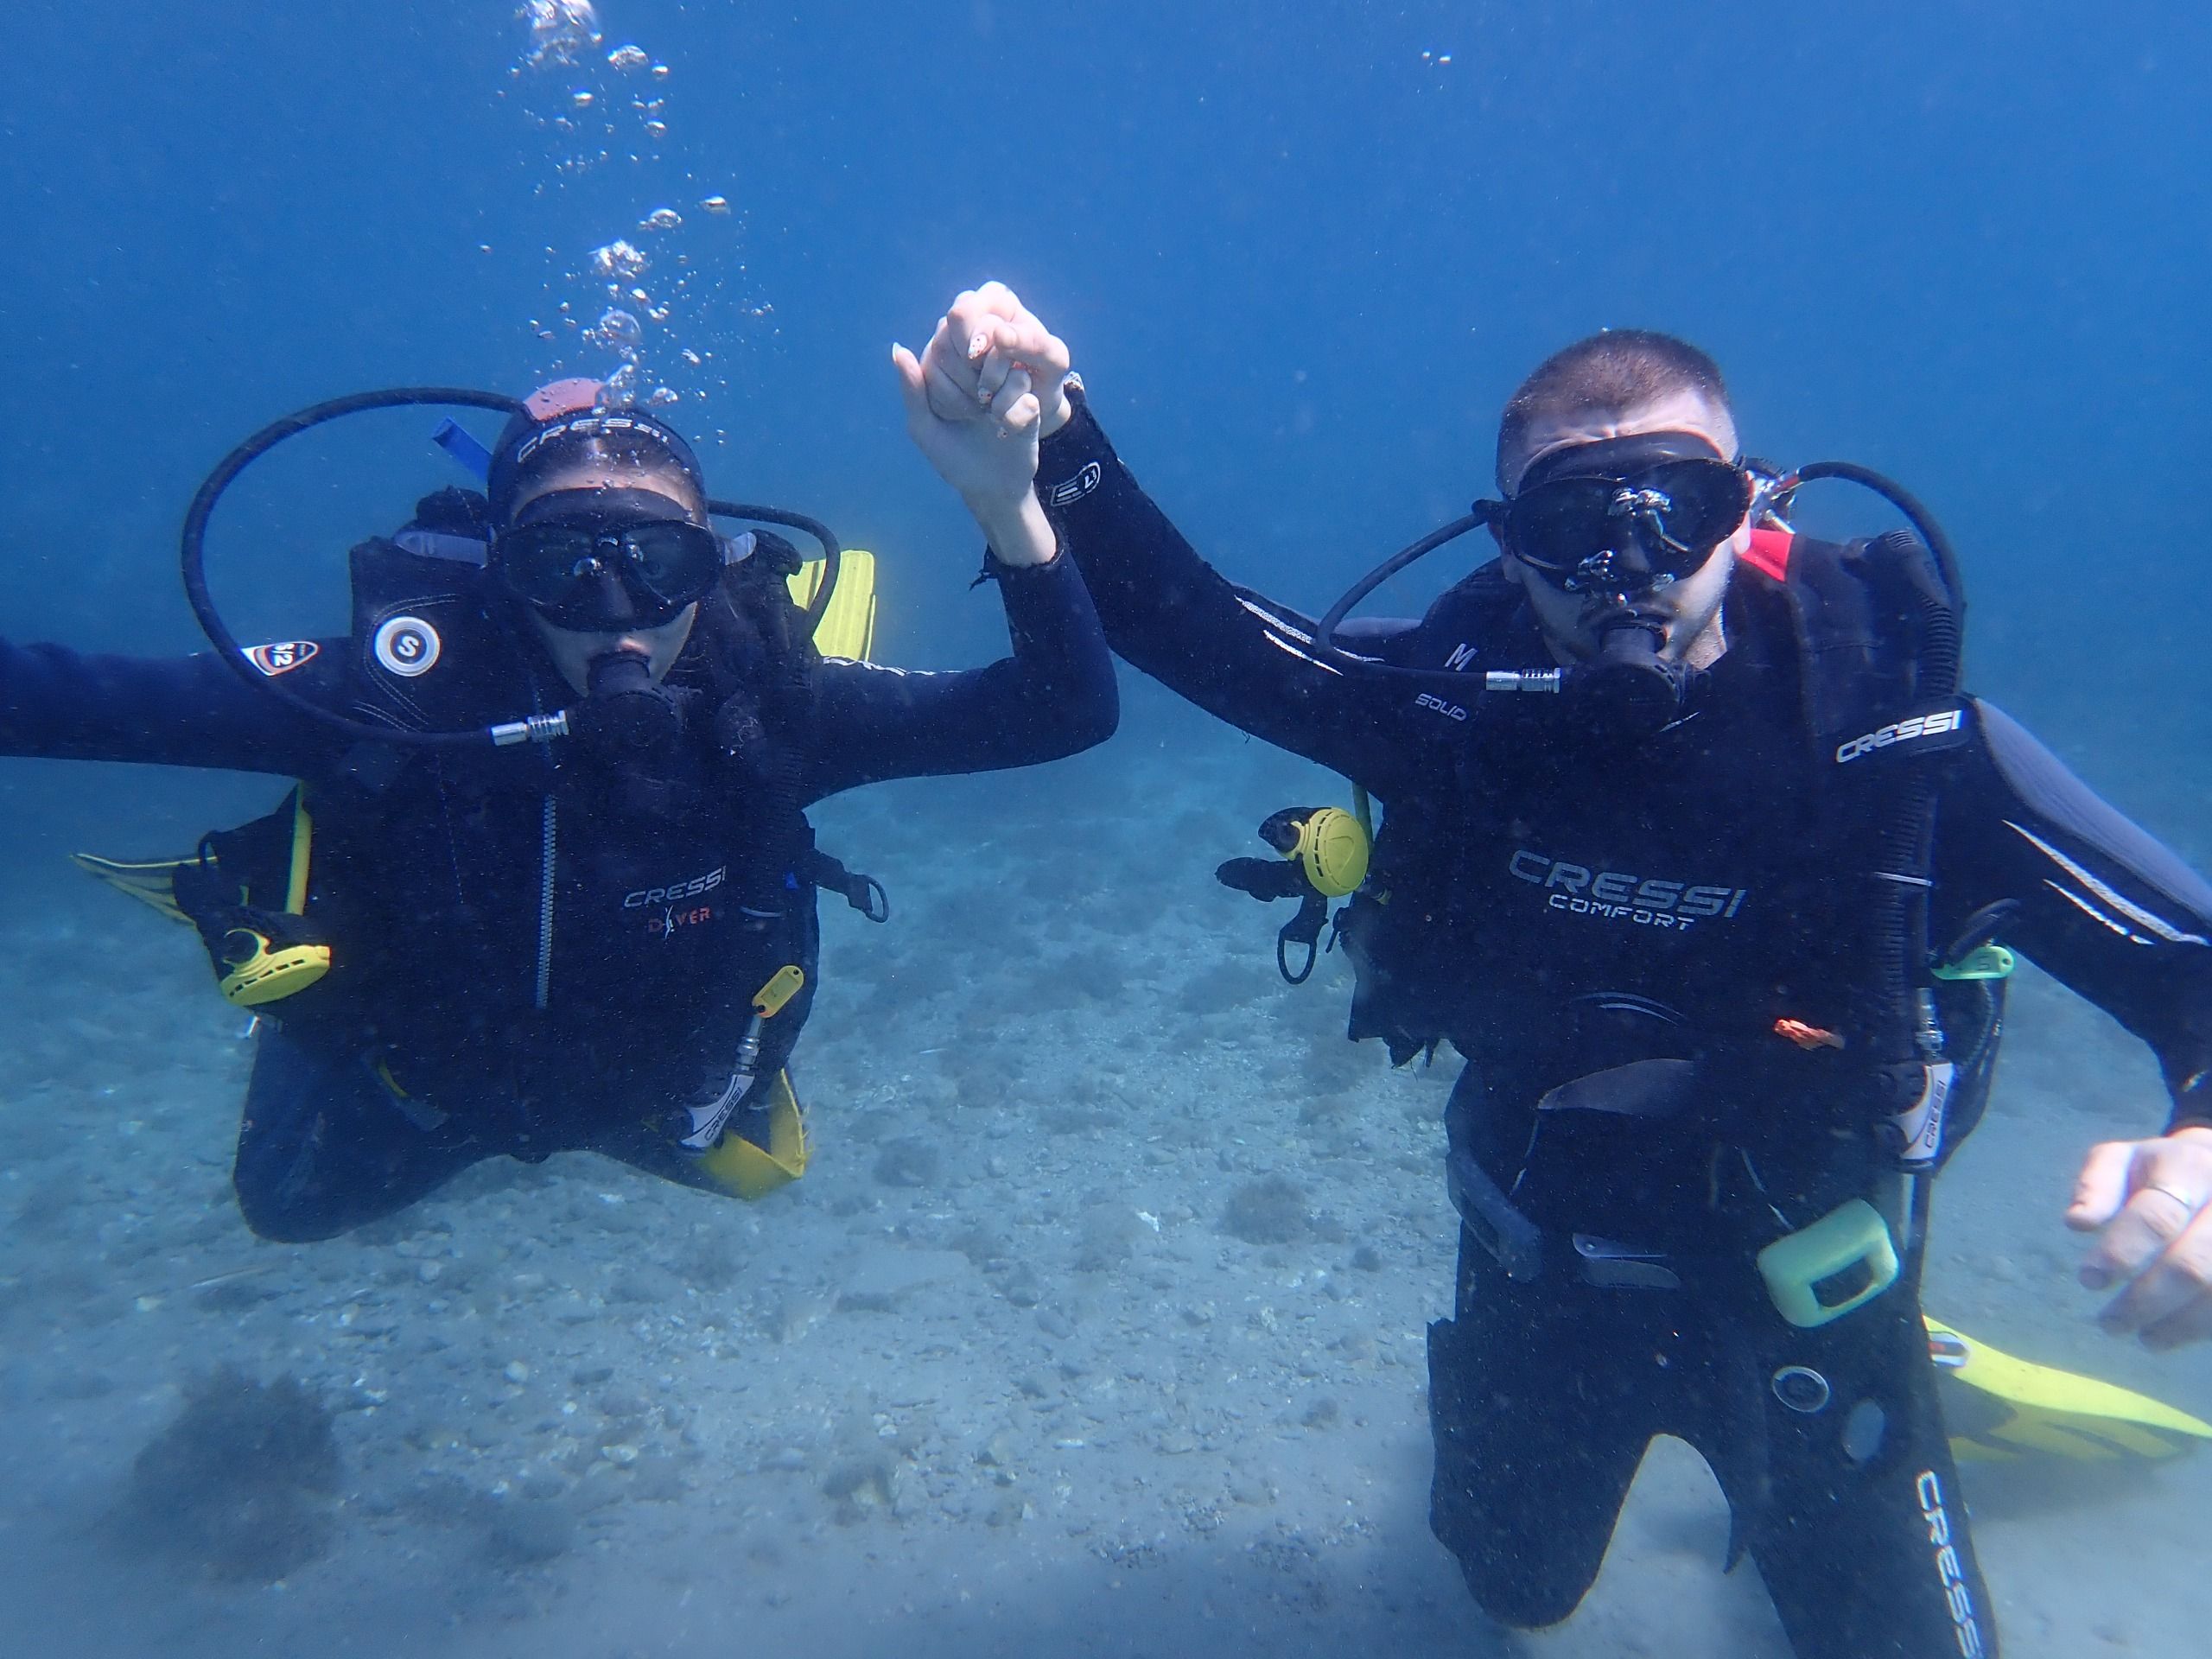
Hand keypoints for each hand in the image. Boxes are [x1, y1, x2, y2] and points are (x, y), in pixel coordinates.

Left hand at [892, 283, 1072, 565]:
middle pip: (983, 339)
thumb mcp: (926, 431)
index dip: (958, 351)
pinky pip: (1027, 388)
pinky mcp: (1034, 394)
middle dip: (981, 377)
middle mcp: (980, 364)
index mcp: (948, 365)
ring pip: (1009, 360)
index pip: (952, 331)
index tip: (959, 386)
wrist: (999, 491)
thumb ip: (912, 391)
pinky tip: (1010, 429)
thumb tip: (898, 348)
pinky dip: (1017, 411)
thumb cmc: (956, 463)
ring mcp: (1009, 376)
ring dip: (1001, 394)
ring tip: (993, 422)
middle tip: (978, 411)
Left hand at [2067, 1124, 2211, 1348]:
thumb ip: (2096, 1186)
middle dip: (2146, 1300)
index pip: (2155, 1217)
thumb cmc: (2157, 1171)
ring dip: (2179, 1324)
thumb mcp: (2120, 1161)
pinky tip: (2177, 1333)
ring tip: (2144, 1337)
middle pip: (2191, 1264)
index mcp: (2188, 1167)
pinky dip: (2203, 1326)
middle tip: (2110, 1324)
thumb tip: (2077, 1222)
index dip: (2121, 1252)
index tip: (2089, 1280)